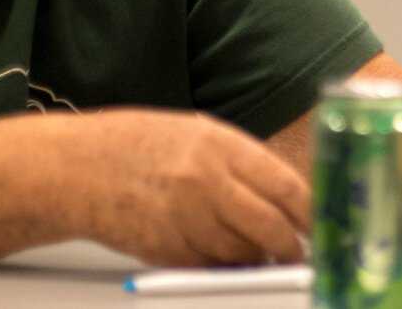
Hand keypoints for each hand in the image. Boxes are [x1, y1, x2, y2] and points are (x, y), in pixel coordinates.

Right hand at [67, 109, 307, 266]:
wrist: (78, 168)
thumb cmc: (144, 145)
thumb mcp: (202, 134)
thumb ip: (245, 163)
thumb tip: (290, 196)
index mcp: (222, 147)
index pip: (285, 187)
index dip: (310, 212)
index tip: (322, 224)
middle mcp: (205, 183)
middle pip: (269, 226)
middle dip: (290, 247)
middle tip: (299, 253)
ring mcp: (182, 219)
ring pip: (241, 253)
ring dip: (258, 259)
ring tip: (263, 254)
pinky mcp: (163, 250)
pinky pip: (209, 267)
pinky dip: (224, 267)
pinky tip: (226, 257)